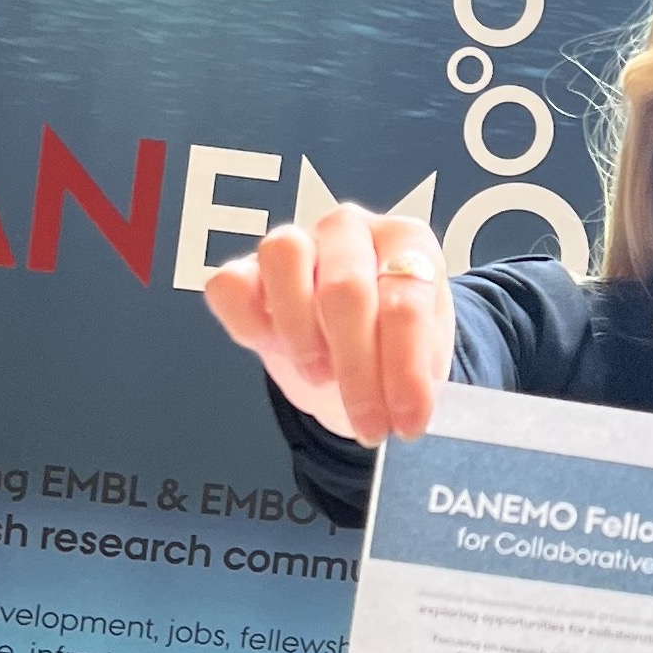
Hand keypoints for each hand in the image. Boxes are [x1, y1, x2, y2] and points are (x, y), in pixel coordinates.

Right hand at [201, 206, 450, 443]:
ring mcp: (295, 241)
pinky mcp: (246, 269)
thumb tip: (410, 407)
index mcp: (407, 241)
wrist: (355, 356)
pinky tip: (271, 349)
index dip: (406, 368)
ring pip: (283, 257)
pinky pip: (231, 284)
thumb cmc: (392, 349)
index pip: (406, 300)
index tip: (409, 421)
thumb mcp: (422, 363)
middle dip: (358, 370)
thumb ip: (418, 372)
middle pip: (345, 290)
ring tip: (319, 376)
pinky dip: (247, 322)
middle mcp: (350, 230)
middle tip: (369, 423)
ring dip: (300, 332)